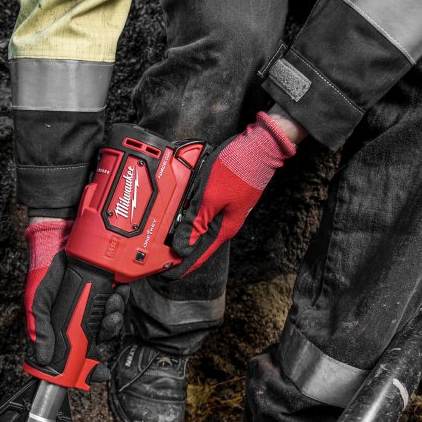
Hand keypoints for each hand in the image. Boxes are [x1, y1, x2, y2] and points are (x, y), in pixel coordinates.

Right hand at [25, 219, 127, 381]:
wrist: (58, 242)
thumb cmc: (45, 274)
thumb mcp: (39, 304)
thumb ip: (41, 331)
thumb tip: (43, 359)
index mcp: (67, 329)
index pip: (80, 355)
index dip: (92, 368)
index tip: (101, 373)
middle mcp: (83, 319)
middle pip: (103, 338)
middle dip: (109, 331)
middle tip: (109, 321)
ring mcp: (96, 304)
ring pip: (112, 320)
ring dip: (116, 314)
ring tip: (113, 302)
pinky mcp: (107, 289)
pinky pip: (119, 299)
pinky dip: (122, 297)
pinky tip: (119, 290)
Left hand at [162, 110, 298, 279]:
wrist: (260, 147)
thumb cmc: (238, 169)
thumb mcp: (210, 198)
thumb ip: (195, 222)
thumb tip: (183, 247)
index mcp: (224, 228)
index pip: (199, 255)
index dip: (183, 266)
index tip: (167, 274)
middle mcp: (226, 222)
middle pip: (200, 242)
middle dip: (181, 250)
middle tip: (162, 257)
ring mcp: (227, 209)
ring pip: (202, 227)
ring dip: (186, 232)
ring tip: (169, 239)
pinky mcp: (226, 197)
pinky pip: (205, 212)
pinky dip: (192, 216)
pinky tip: (184, 214)